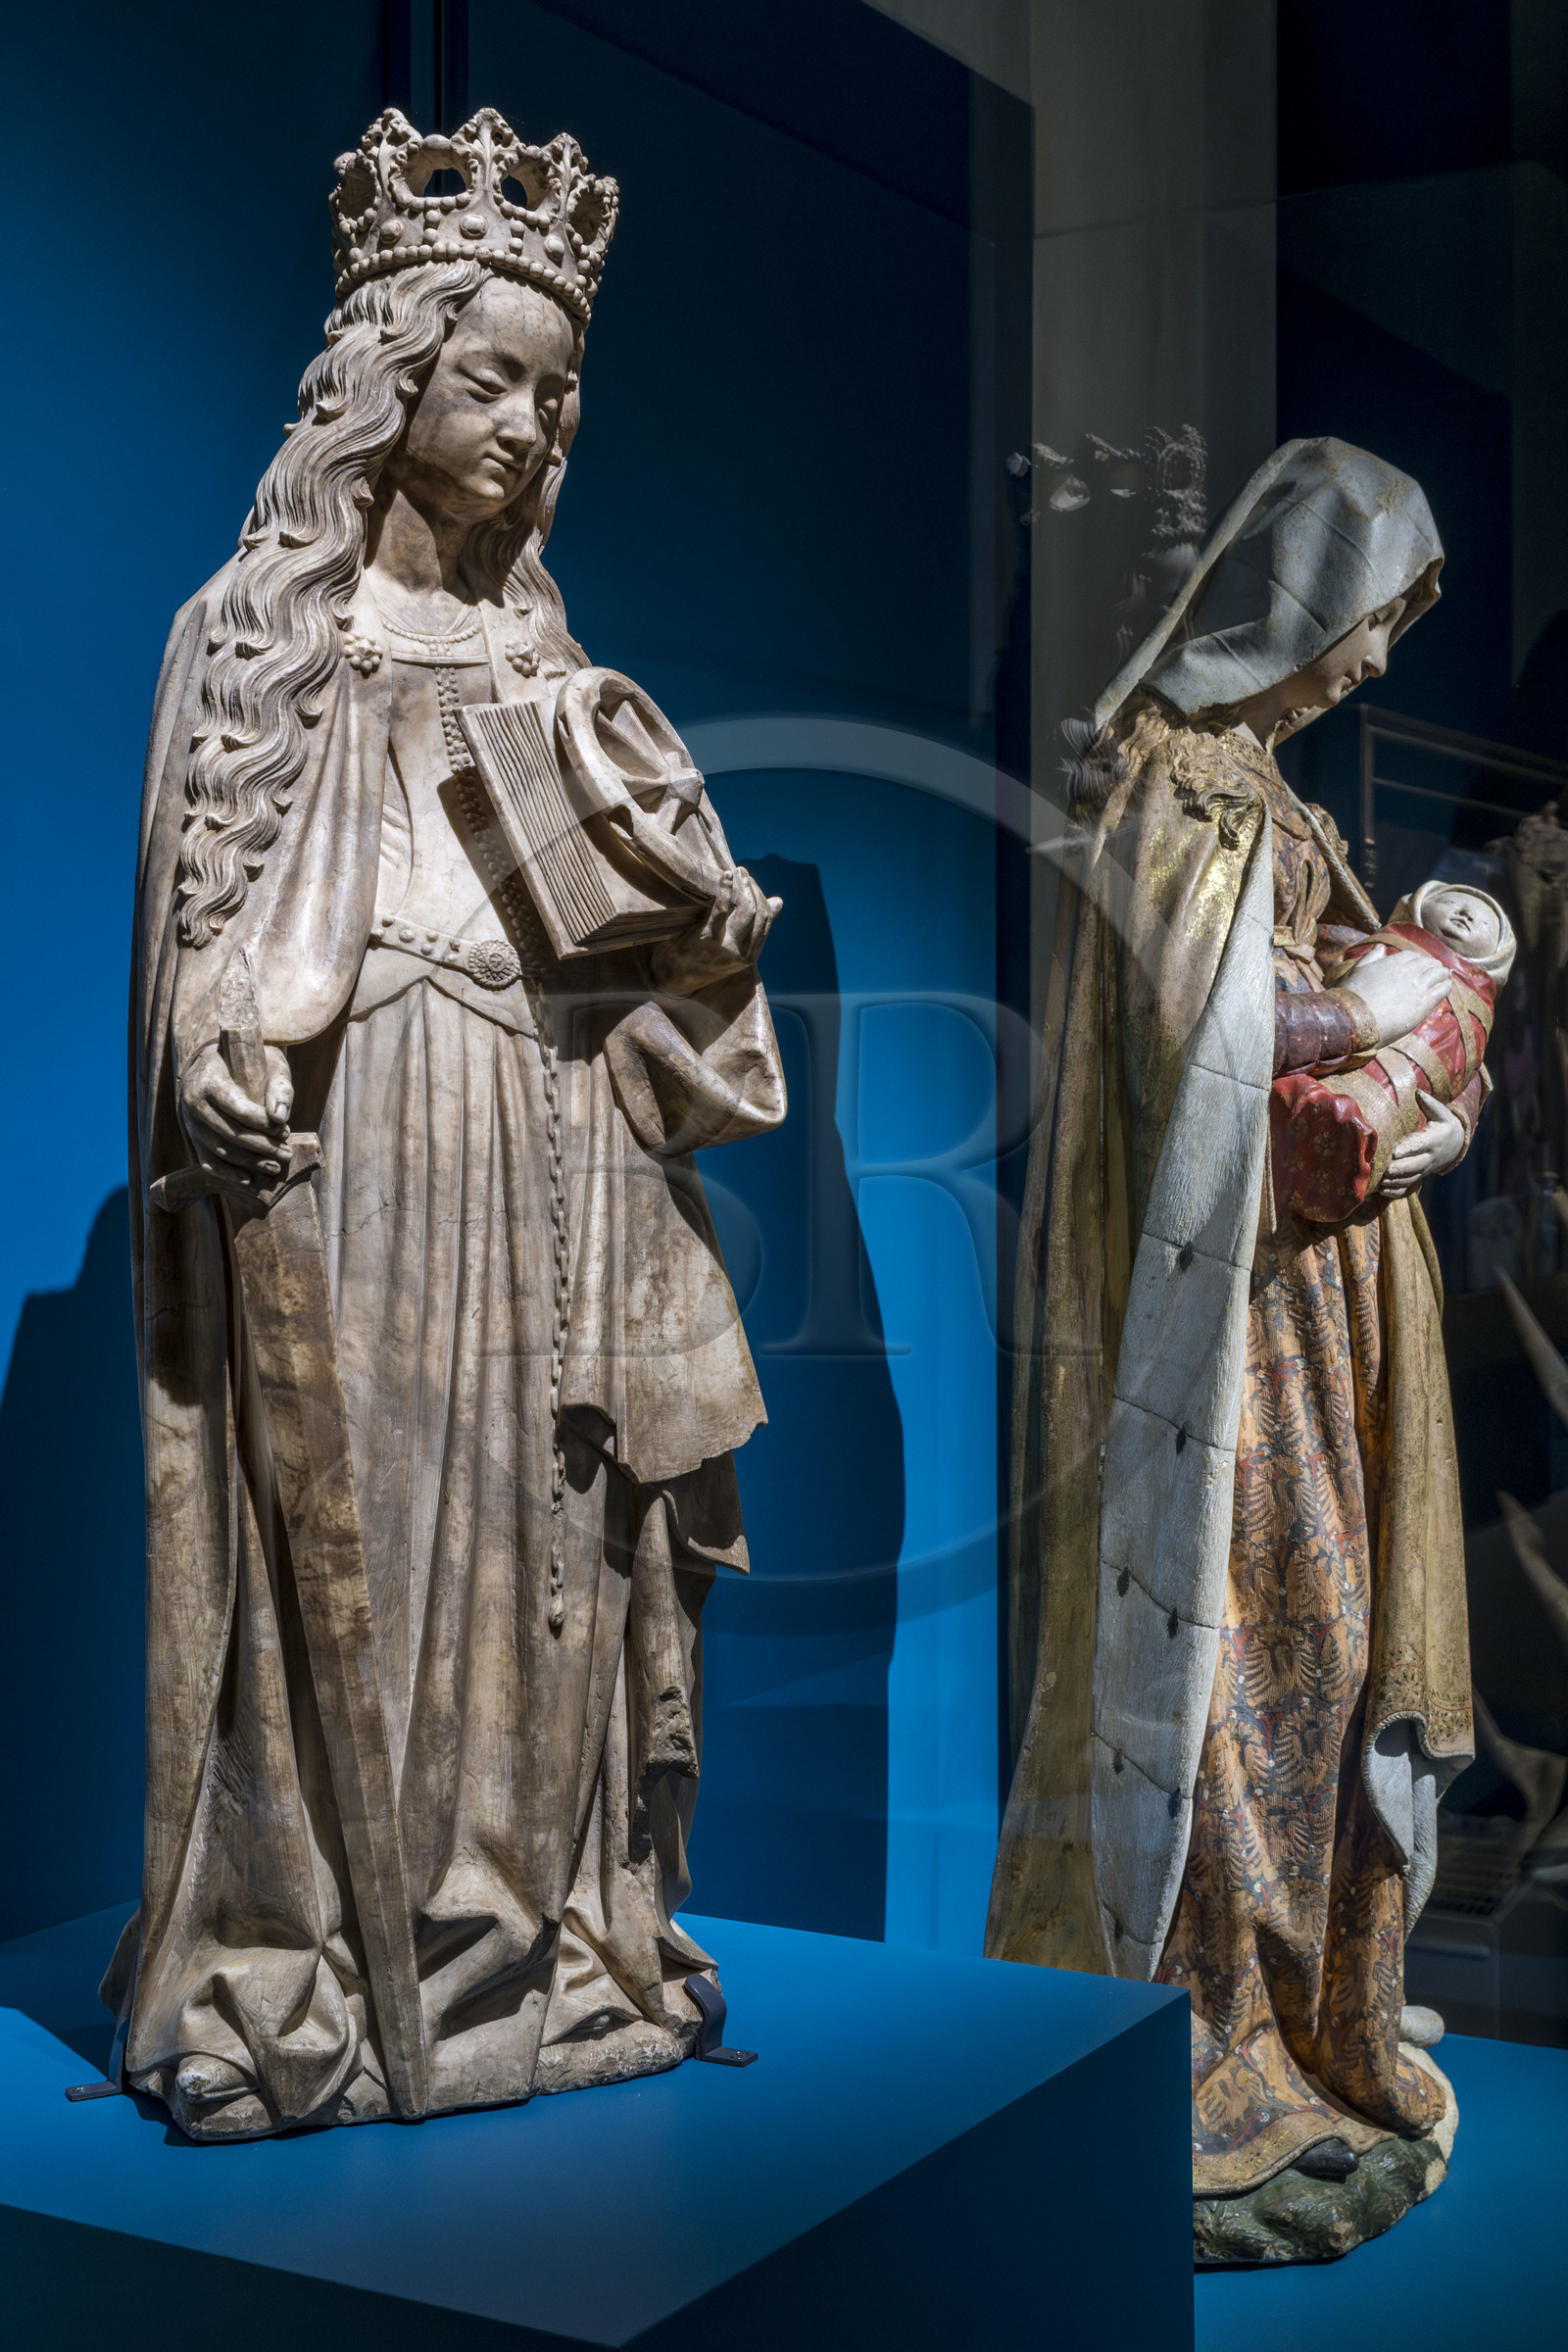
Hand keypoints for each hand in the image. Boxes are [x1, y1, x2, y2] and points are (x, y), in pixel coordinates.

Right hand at [178, 1041, 293, 1177]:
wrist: (215, 1063)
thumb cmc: (248, 1061)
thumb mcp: (269, 1062)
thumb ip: (279, 1086)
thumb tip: (280, 1117)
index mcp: (208, 1080)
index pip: (237, 1108)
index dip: (263, 1124)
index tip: (286, 1130)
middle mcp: (193, 1102)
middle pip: (229, 1133)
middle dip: (262, 1147)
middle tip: (287, 1154)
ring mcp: (190, 1122)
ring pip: (219, 1150)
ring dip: (250, 1163)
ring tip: (275, 1167)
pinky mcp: (192, 1137)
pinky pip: (207, 1161)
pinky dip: (227, 1174)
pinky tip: (249, 1180)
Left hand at [651, 866, 781, 993]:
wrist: (672, 978)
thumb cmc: (702, 959)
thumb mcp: (733, 949)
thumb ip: (753, 928)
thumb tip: (778, 901)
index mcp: (750, 956)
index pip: (766, 920)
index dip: (762, 898)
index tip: (753, 885)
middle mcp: (741, 953)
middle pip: (758, 913)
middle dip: (754, 889)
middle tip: (744, 873)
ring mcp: (725, 946)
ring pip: (745, 910)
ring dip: (744, 886)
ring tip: (738, 871)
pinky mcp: (707, 937)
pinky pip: (720, 908)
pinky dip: (725, 888)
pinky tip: (726, 875)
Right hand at [1343, 948, 1448, 1046]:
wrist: (1355, 1019)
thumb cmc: (1351, 996)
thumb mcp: (1357, 971)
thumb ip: (1371, 957)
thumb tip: (1380, 947)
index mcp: (1392, 962)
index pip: (1411, 956)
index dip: (1416, 959)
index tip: (1418, 964)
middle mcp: (1407, 971)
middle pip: (1427, 963)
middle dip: (1432, 965)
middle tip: (1436, 969)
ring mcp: (1417, 987)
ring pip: (1437, 974)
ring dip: (1442, 974)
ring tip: (1445, 976)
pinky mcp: (1424, 1003)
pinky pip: (1442, 990)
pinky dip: (1446, 986)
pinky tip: (1447, 986)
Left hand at [1381, 1091, 1465, 1196]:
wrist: (1454, 1144)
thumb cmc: (1442, 1124)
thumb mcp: (1440, 1112)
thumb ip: (1428, 1103)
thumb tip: (1417, 1091)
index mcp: (1433, 1140)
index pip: (1420, 1145)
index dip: (1408, 1149)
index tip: (1395, 1151)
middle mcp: (1430, 1157)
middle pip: (1415, 1165)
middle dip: (1399, 1168)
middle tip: (1384, 1169)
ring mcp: (1425, 1169)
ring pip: (1411, 1178)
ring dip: (1395, 1181)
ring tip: (1380, 1181)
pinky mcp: (1420, 1176)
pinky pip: (1409, 1187)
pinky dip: (1397, 1191)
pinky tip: (1383, 1191)